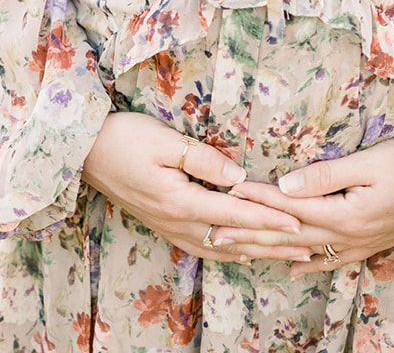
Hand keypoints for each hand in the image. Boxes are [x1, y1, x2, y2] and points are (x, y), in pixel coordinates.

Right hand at [82, 113, 312, 262]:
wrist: (84, 153)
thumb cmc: (124, 139)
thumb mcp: (164, 141)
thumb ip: (203, 159)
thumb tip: (239, 175)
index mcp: (182, 201)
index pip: (237, 212)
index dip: (271, 217)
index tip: (300, 222)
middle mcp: (179, 222)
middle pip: (236, 237)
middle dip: (274, 242)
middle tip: (308, 246)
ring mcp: (170, 227)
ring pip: (223, 247)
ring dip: (257, 251)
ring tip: (285, 254)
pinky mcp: (164, 224)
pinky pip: (205, 246)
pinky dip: (230, 251)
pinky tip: (241, 252)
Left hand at [225, 136, 393, 276]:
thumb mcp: (370, 163)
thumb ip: (326, 176)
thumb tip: (286, 185)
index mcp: (344, 214)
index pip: (290, 206)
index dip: (258, 198)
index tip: (228, 192)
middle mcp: (348, 236)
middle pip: (291, 233)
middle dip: (253, 228)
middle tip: (217, 227)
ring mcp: (359, 243)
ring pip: (306, 250)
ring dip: (273, 248)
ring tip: (242, 249)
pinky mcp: (370, 242)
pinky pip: (332, 259)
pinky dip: (309, 263)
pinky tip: (294, 267)